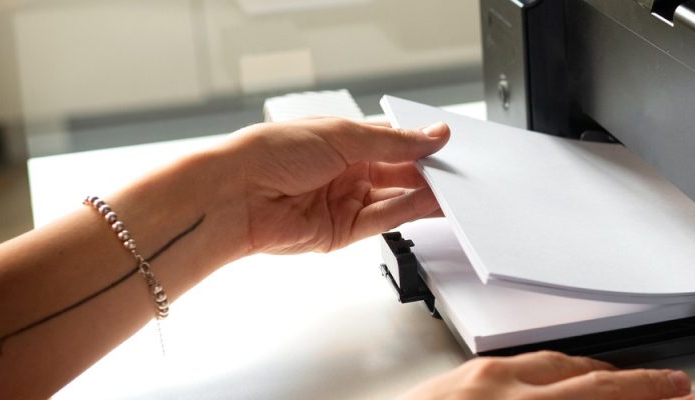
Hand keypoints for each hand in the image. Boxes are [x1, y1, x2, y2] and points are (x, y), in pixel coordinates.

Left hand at [220, 117, 450, 253]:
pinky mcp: (342, 232)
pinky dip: (409, 212)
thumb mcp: (342, 136)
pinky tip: (430, 202)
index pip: (393, 143)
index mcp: (342, 141)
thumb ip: (393, 142)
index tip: (448, 147)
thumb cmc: (271, 153)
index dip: (420, 145)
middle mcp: (345, 172)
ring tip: (454, 190)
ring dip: (425, 195)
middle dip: (428, 173)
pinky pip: (384, 221)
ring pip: (396, 199)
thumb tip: (432, 136)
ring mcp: (344, 202)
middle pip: (398, 174)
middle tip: (459, 172)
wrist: (234, 195)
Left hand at [401, 351, 694, 399]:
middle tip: (674, 390)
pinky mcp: (458, 377)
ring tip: (627, 385)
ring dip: (600, 376)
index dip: (652, 397)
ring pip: (560, 367)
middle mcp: (504, 396)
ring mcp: (480, 383)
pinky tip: (564, 381)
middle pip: (594, 382)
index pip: (607, 398)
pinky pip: (523, 364)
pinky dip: (556, 372)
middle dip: (641, 386)